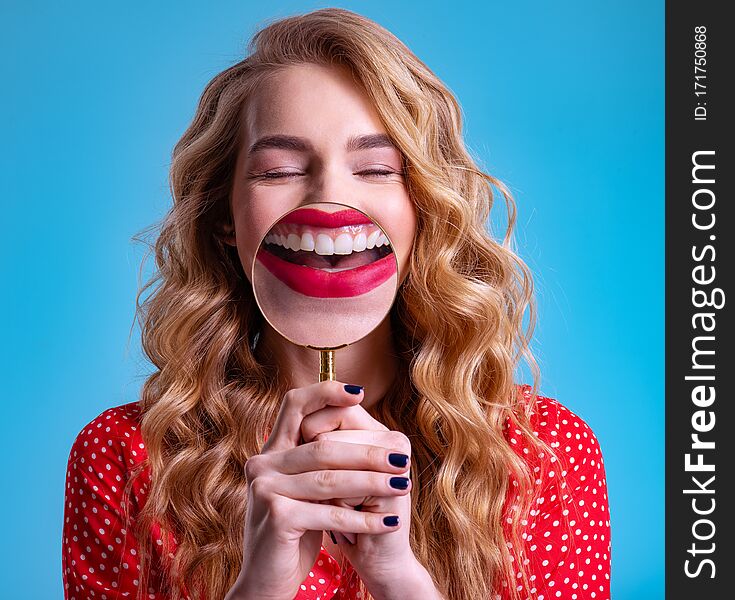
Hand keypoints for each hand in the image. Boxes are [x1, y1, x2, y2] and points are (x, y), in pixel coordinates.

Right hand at [228, 380, 410, 599]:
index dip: (325, 392)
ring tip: (402, 486)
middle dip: (367, 453)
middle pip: (323, 446)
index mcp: (270, 451)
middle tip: (401, 458)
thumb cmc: (293, 532)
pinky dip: (363, 520)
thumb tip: (357, 420)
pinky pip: (330, 515)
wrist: (266, 581)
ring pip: (330, 480)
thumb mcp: (304, 488)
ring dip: (373, 484)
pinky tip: (388, 522)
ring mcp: (266, 489)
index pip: (294, 405)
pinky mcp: (277, 517)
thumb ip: (317, 458)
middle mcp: (262, 464)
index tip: (360, 394)